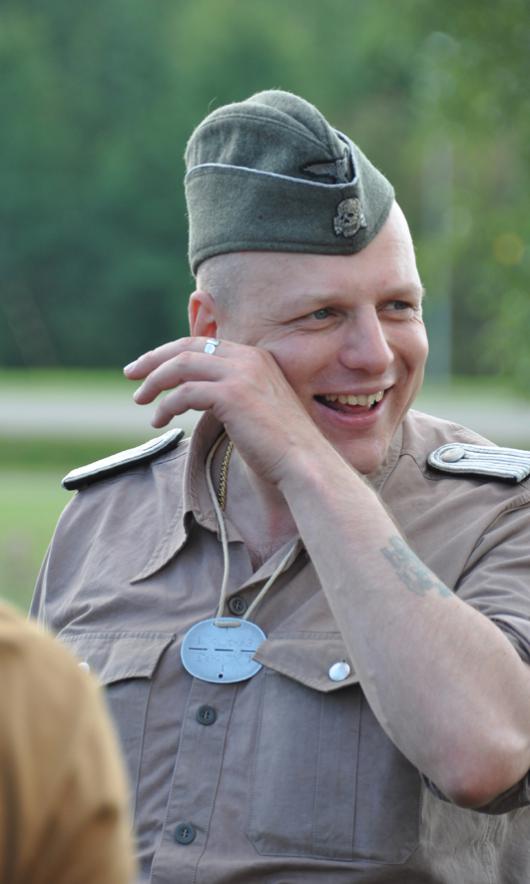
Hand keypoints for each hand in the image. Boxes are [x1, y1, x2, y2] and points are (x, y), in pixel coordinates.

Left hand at [124, 337, 325, 485]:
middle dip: (154, 359)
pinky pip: (185, 393)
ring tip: (141, 400)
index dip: (170, 352)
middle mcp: (248, 358)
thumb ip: (229, 394)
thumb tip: (194, 396)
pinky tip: (159, 420)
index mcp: (254, 356)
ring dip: (155, 382)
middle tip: (131, 374)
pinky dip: (167, 406)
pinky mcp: (232, 394)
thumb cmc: (280, 444)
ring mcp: (241, 373)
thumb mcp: (254, 408)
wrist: (304, 461)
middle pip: (187, 347)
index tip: (149, 367)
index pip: (203, 343)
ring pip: (181, 365)